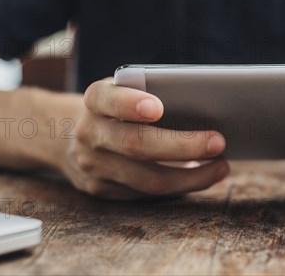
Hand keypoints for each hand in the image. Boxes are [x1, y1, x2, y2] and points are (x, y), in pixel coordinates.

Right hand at [59, 78, 228, 198]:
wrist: (64, 134)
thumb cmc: (114, 106)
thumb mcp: (122, 90)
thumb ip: (149, 93)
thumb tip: (204, 110)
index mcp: (94, 99)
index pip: (107, 100)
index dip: (130, 104)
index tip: (158, 108)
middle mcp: (89, 133)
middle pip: (136, 145)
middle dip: (182, 146)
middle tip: (218, 142)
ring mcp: (93, 166)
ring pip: (147, 180)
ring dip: (191, 177)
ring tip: (221, 167)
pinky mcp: (101, 190)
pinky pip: (146, 194)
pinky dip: (179, 186)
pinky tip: (201, 176)